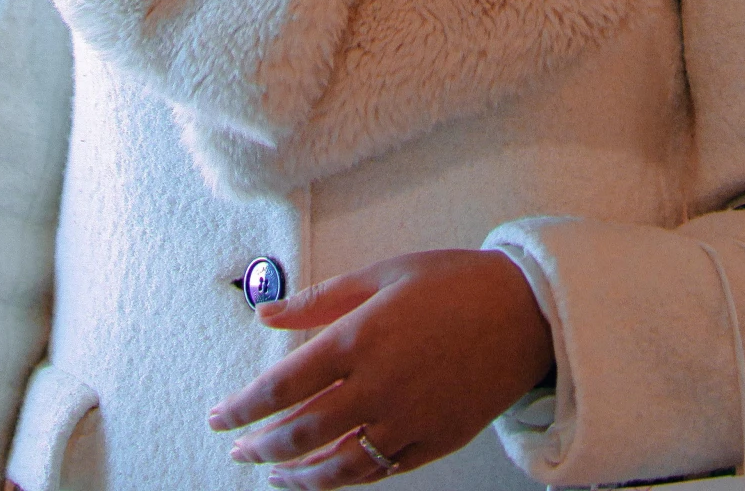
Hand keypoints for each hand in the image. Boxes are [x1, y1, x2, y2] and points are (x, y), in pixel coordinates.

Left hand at [208, 246, 554, 484]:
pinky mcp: (432, 443)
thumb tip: (265, 315)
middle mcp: (378, 386)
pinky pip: (376, 472)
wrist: (525, 312)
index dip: (244, 407)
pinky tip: (325, 476)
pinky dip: (343, 479)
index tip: (219, 417)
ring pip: (336, 466)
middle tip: (237, 450)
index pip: (282, 385)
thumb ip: (318, 300)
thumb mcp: (382, 274)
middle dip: (261, 447)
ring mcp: (406, 421)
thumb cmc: (452, 283)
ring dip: (296, 475)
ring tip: (273, 474)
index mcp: (360, 337)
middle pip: (301, 432)